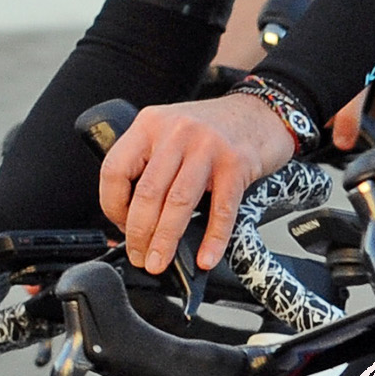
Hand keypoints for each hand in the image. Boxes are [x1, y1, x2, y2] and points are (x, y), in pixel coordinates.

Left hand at [98, 91, 295, 272]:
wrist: (262, 114)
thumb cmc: (215, 128)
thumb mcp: (171, 131)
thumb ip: (150, 162)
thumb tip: (132, 215)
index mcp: (151, 124)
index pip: (115, 170)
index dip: (112, 205)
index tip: (120, 225)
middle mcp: (177, 132)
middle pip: (147, 192)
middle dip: (139, 233)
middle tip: (139, 255)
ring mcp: (208, 147)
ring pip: (178, 203)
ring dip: (166, 240)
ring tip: (159, 261)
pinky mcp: (237, 164)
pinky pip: (221, 209)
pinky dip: (213, 238)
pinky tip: (206, 256)